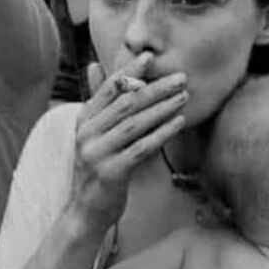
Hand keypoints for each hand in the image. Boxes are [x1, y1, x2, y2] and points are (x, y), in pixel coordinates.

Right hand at [69, 54, 187, 228]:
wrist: (86, 212)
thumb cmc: (98, 170)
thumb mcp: (96, 135)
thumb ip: (104, 107)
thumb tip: (96, 67)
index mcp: (84, 120)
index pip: (109, 89)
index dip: (129, 71)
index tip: (150, 56)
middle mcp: (87, 133)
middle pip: (126, 103)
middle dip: (156, 88)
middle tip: (181, 77)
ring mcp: (97, 153)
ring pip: (135, 123)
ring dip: (163, 108)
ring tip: (185, 97)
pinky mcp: (111, 171)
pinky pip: (141, 147)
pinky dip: (162, 133)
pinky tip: (180, 123)